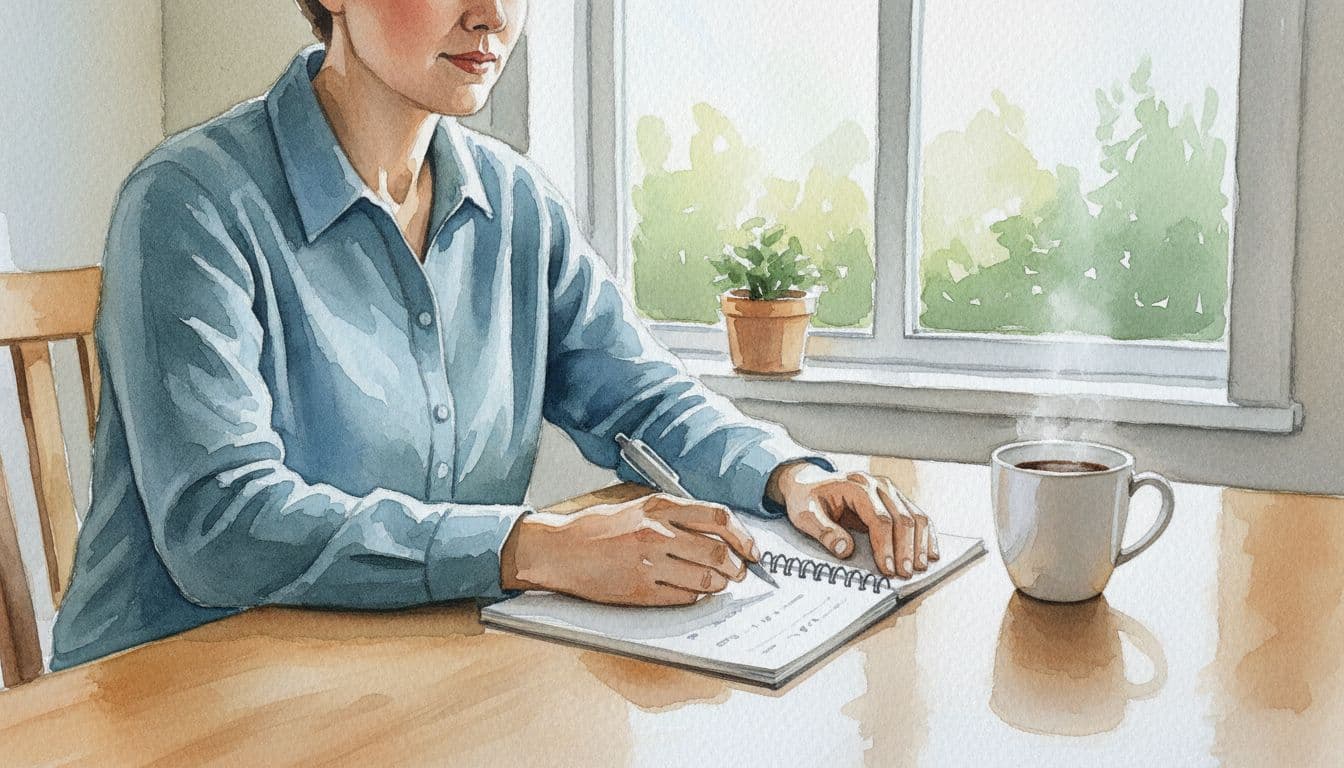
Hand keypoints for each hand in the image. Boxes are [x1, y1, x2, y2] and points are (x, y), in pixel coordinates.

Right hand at [500, 494, 759, 605]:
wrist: (559, 549)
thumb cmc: (598, 529)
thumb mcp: (639, 508)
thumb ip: (676, 517)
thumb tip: (719, 533)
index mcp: (659, 507)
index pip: (718, 518)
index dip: (743, 536)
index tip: (752, 550)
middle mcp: (656, 533)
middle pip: (717, 552)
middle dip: (737, 567)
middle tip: (740, 573)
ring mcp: (647, 563)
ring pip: (704, 580)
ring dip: (719, 585)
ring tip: (718, 584)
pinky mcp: (639, 590)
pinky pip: (682, 598)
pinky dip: (695, 597)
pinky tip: (693, 593)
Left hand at [767, 462, 939, 578]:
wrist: (808, 482)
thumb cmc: (806, 499)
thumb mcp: (805, 515)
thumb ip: (824, 531)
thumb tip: (845, 550)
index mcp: (856, 486)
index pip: (880, 519)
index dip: (885, 546)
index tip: (887, 570)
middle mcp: (877, 484)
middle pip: (902, 518)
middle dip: (906, 549)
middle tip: (905, 574)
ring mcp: (889, 489)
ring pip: (915, 515)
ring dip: (920, 544)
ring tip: (920, 567)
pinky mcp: (894, 497)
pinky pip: (916, 515)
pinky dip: (926, 535)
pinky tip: (930, 553)